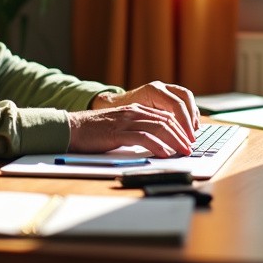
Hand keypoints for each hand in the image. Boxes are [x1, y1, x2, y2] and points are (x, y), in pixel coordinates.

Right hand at [67, 81, 199, 156]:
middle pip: (165, 121)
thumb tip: (155, 142)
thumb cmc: (95, 131)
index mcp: (134, 110)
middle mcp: (133, 112)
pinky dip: (157, 146)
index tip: (187, 140)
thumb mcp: (119, 126)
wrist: (72, 128)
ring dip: (174, 141)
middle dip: (181, 135)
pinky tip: (164, 153)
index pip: (163, 116)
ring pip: (158, 128)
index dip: (179, 128)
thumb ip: (135, 129)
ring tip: (183, 151)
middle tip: (190, 148)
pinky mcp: (118, 133)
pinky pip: (143, 137)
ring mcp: (126, 121)